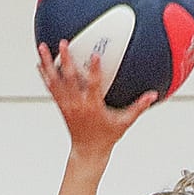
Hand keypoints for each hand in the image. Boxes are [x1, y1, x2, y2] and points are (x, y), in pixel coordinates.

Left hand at [35, 42, 156, 157]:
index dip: (94, 70)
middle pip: (70, 79)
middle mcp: (77, 104)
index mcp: (93, 106)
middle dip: (67, 60)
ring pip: (55, 81)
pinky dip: (45, 75)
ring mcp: (67, 104)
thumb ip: (139, 107)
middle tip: (64, 43)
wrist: (88, 151)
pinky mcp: (61, 105)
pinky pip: (51, 88)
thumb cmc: (106, 137)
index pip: (93, 85)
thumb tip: (153, 95)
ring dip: (49, 64)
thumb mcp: (124, 122)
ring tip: (43, 47)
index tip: (94, 55)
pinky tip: (40, 63)